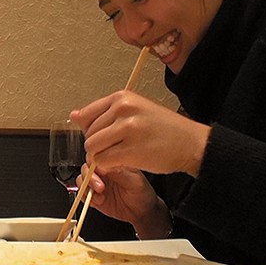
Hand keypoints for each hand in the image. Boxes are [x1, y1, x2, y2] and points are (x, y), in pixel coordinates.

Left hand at [70, 90, 210, 176]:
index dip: (91, 130)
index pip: (86, 114)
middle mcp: (123, 109)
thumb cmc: (165, 128)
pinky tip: (123, 163)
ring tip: (119, 156)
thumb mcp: (135, 110)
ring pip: (93, 148)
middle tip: (115, 149)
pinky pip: (103, 161)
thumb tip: (74, 115)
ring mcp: (127, 129)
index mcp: (122, 97)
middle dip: (97, 146)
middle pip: (89, 134)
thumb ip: (105, 113)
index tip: (102, 137)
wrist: (191, 143)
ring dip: (101, 157)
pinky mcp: (131, 150)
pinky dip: (109, 166)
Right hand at [77, 165, 170, 238]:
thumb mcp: (135, 182)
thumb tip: (106, 165)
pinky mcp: (93, 195)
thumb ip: (119, 173)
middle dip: (90, 177)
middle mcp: (103, 171)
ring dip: (87, 188)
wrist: (141, 212)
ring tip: (100, 197)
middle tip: (100, 187)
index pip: (97, 156)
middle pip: (86, 168)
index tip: (100, 171)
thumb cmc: (142, 193)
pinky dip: (86, 197)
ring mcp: (97, 183)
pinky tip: (97, 201)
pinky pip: (82, 193)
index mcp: (113, 163)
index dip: (94, 163)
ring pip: (81, 179)